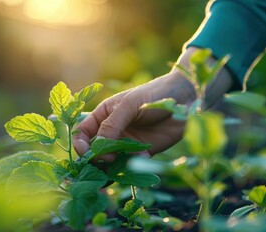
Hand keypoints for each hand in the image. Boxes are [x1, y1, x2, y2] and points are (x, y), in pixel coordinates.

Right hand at [73, 47, 232, 159]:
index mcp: (103, 115)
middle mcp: (112, 131)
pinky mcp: (140, 152)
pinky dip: (132, 166)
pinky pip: (129, 164)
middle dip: (96, 161)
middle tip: (104, 167)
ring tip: (119, 170)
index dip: (82, 146)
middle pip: (95, 150)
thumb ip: (111, 125)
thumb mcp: (129, 106)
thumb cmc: (153, 95)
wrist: (183, 100)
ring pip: (111, 160)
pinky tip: (143, 155)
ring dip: (113, 167)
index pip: (83, 133)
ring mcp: (126, 142)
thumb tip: (96, 147)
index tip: (90, 154)